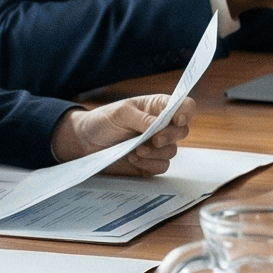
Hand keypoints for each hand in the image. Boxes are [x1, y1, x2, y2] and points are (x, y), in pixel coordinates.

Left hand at [48, 93, 193, 175]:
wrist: (85, 143)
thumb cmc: (103, 121)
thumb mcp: (121, 113)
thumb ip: (143, 119)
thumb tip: (161, 126)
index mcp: (157, 107)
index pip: (184, 106)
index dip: (186, 112)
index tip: (178, 120)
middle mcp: (161, 126)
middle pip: (182, 131)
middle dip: (170, 136)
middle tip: (154, 139)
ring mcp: (157, 146)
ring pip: (172, 151)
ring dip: (156, 152)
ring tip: (135, 150)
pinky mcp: (150, 163)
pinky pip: (162, 166)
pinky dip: (149, 163)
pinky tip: (133, 158)